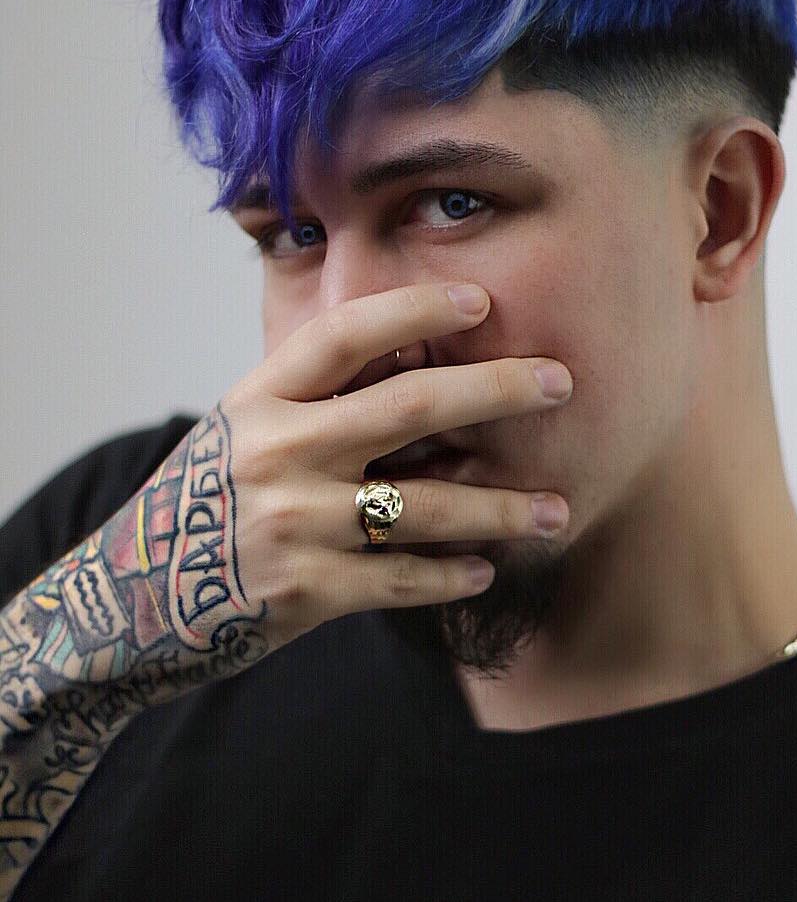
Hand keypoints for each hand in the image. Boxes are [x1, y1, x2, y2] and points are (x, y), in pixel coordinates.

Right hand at [205, 279, 572, 669]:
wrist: (129, 601)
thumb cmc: (208, 500)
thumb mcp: (244, 430)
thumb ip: (317, 401)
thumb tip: (427, 367)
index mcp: (260, 399)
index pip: (346, 334)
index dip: (415, 309)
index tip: (481, 300)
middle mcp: (277, 452)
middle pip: (410, 408)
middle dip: (497, 390)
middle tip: (561, 383)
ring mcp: (293, 523)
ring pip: (426, 506)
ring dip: (503, 508)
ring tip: (557, 509)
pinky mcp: (306, 591)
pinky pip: (404, 578)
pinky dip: (452, 573)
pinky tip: (486, 567)